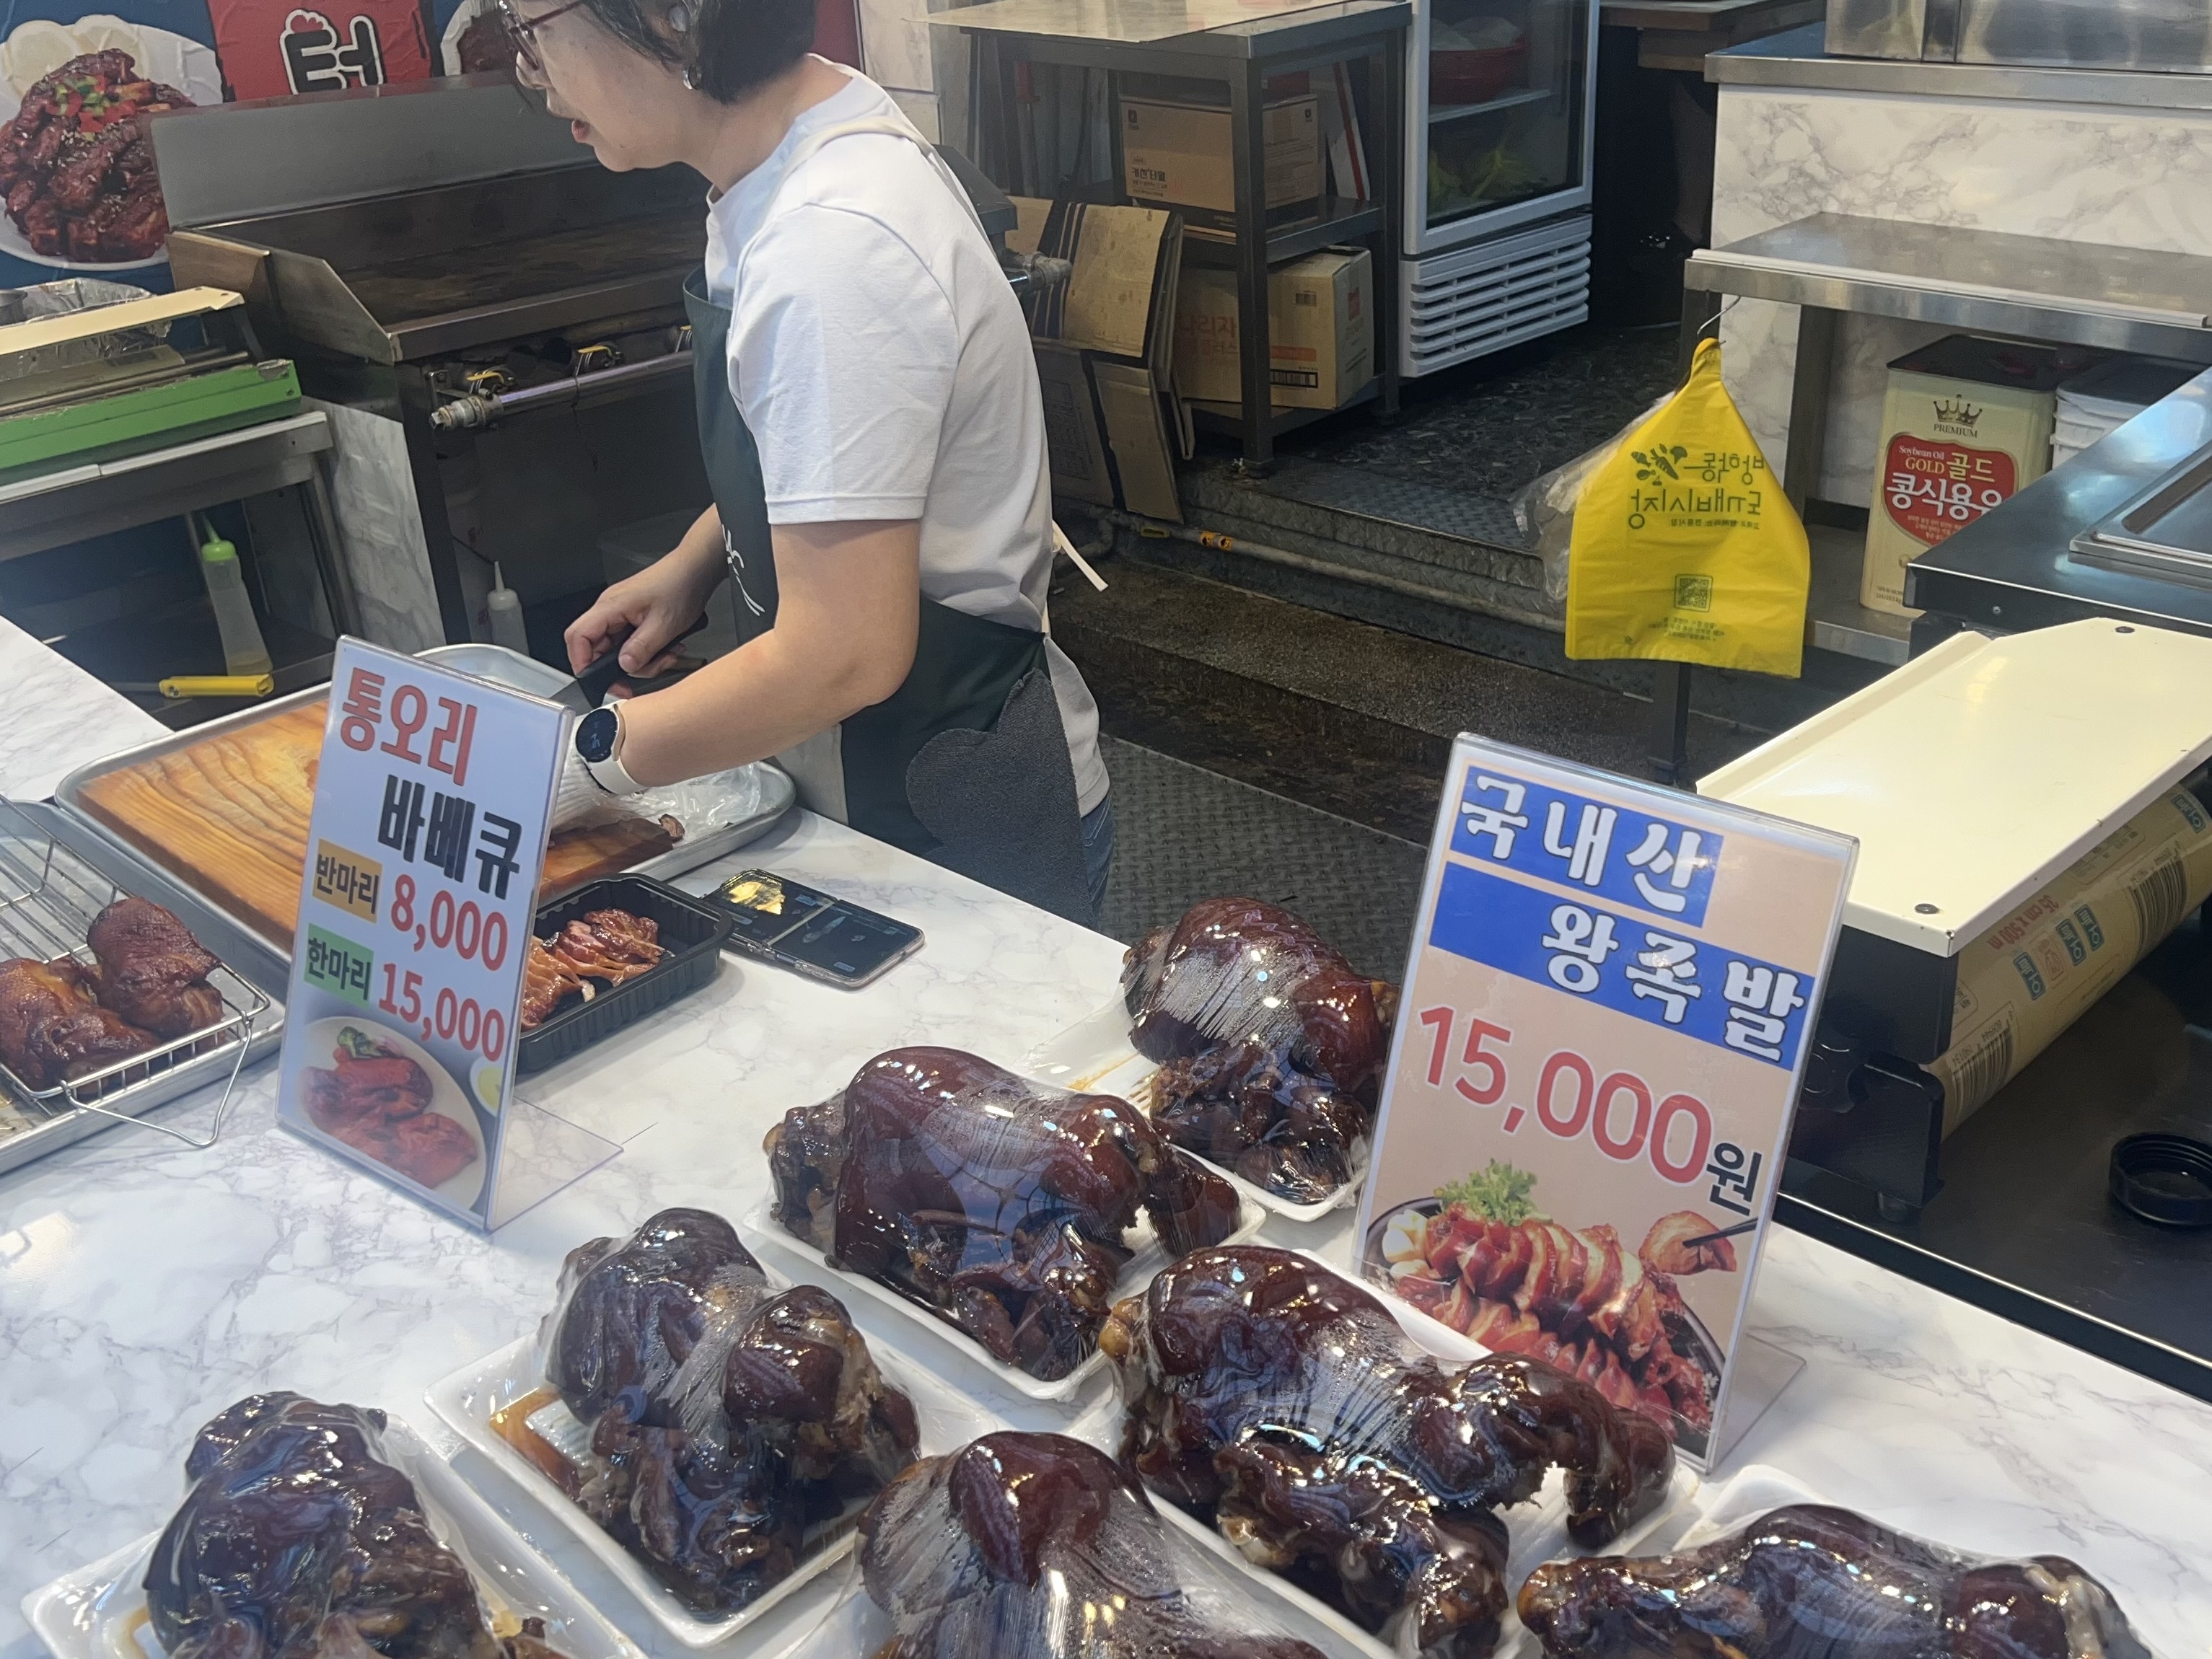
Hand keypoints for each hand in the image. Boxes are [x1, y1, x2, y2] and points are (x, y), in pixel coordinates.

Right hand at [564, 512, 722, 679]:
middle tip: (644, 673)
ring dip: (643, 661)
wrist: (695, 570)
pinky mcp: (633, 618)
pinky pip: (631, 643)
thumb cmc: (680, 585)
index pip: (578, 637)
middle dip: (622, 667)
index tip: (597, 681)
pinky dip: (648, 652)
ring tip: (667, 655)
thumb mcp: (663, 625)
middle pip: (597, 649)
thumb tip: (623, 667)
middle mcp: (610, 610)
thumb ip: (641, 649)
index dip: (582, 662)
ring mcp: (621, 614)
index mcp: (610, 607)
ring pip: (618, 650)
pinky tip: (666, 649)